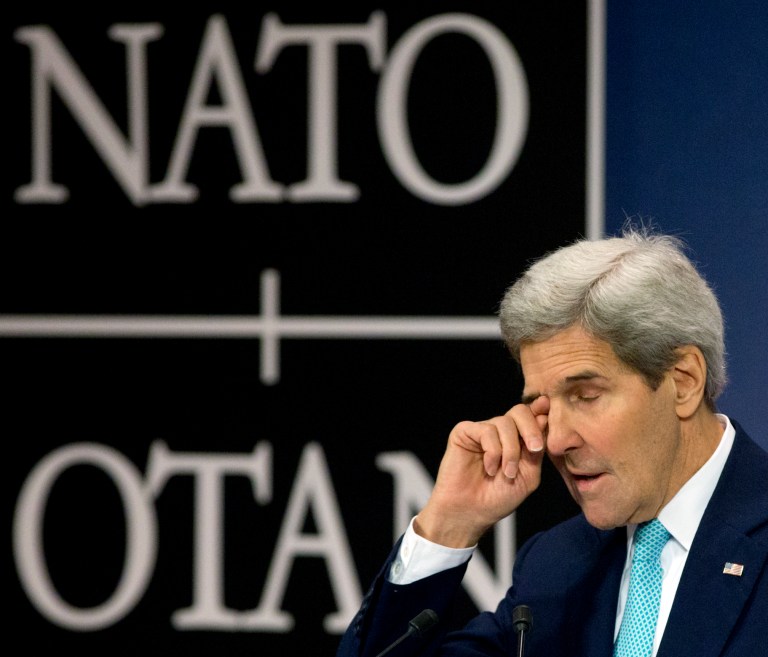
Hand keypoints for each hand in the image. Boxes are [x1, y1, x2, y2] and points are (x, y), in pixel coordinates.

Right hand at [415, 396, 548, 546]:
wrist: (471, 513)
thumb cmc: (499, 498)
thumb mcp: (528, 475)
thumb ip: (537, 449)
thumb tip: (543, 417)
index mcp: (517, 440)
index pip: (531, 416)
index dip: (541, 409)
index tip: (547, 405)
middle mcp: (499, 432)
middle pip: (519, 411)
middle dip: (531, 428)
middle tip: (534, 448)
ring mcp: (482, 430)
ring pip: (504, 422)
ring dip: (510, 451)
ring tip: (507, 473)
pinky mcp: (464, 432)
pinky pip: (486, 430)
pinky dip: (493, 452)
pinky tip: (490, 469)